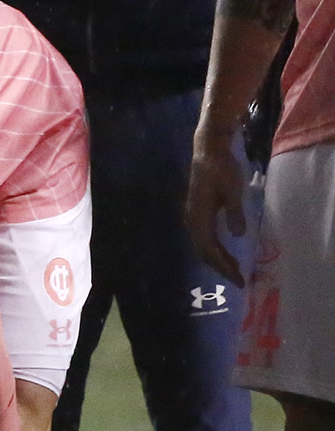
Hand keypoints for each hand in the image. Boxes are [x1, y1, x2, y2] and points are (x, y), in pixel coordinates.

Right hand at [185, 131, 251, 284]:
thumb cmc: (221, 168)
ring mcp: (193, 214)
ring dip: (218, 258)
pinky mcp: (198, 210)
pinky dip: (215, 248)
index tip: (238, 279)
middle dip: (221, 266)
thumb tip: (238, 235)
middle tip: (239, 280)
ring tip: (234, 268)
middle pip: (204, 250)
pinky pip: (204, 236)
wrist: (208, 150)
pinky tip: (225, 250)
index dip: (223, 266)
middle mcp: (192, 218)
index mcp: (199, 216)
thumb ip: (235, 212)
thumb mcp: (233, 189)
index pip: (209, 249)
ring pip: (203, 244)